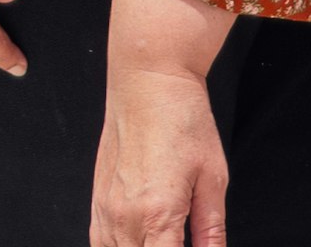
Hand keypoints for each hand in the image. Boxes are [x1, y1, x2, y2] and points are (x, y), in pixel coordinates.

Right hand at [92, 62, 228, 246]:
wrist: (149, 80)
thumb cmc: (183, 120)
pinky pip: (99, 244)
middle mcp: (126, 217)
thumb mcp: (212, 178)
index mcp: (158, 215)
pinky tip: (137, 244)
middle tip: (180, 240)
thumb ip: (212, 230)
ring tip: (163, 239)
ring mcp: (107, 210)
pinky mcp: (97, 200)